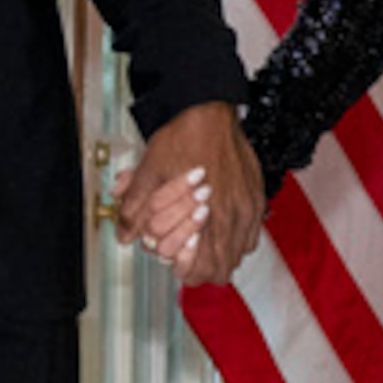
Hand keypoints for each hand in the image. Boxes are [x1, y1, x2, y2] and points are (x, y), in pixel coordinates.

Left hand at [112, 101, 263, 287]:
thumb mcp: (149, 172)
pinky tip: (221, 227)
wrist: (209, 110)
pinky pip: (252, 233)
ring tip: (204, 245)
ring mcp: (249, 207)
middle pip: (224, 267)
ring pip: (240, 252)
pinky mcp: (257, 196)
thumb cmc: (184, 138)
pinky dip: (237, 238)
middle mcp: (235, 216)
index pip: (205, 268)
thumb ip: (135, 209)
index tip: (176, 265)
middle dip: (204, 268)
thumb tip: (124, 235)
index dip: (188, 273)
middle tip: (187, 258)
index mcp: (209, 215)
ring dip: (221, 254)